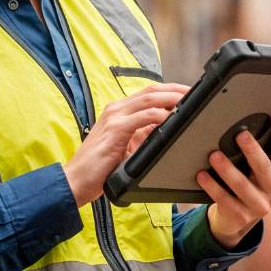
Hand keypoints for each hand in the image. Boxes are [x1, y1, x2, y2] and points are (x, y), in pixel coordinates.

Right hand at [63, 84, 188, 206]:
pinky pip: (143, 117)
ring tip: (189, 101)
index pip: (149, 93)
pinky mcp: (115, 129)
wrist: (75, 180)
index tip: (189, 93)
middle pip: (152, 90)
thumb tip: (163, 128)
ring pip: (150, 99)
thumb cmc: (99, 167)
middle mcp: (116, 109)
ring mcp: (115, 117)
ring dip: (172, 98)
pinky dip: (160, 115)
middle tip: (195, 93)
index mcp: (119, 111)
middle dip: (176, 90)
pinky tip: (171, 118)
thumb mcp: (126, 146)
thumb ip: (141, 134)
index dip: (170, 90)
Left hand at [198, 111, 270, 248]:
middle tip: (241, 134)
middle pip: (265, 169)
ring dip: (227, 169)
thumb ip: (260, 153)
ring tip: (214, 155)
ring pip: (242, 185)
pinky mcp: (241, 217)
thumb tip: (249, 123)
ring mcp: (259, 207)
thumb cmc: (249, 184)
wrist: (236, 218)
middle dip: (253, 151)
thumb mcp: (259, 171)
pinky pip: (224, 199)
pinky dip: (212, 186)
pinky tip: (202, 175)